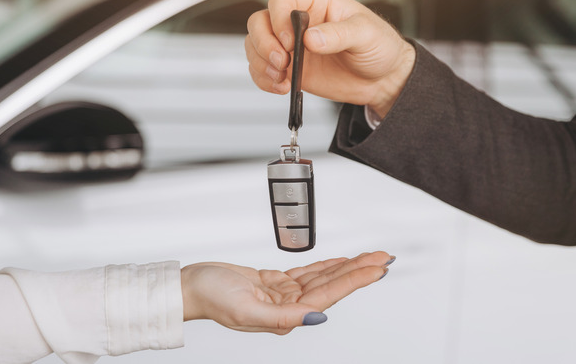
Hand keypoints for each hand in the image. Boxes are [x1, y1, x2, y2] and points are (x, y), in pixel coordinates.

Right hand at [181, 251, 392, 334]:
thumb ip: (284, 317)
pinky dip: (327, 266)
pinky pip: (308, 273)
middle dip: (360, 271)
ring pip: (324, 278)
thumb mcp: (247, 310)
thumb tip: (317, 316)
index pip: (329, 296)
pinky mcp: (275, 283)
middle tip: (384, 258)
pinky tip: (342, 262)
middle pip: (333, 286)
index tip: (377, 269)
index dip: (355, 281)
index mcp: (285, 318)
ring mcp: (283, 295)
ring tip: (371, 257)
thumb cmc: (212, 298)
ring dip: (347, 266)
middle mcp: (289, 308)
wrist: (191, 286)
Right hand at [245, 0, 415, 117]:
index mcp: (315, 3)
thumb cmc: (379, 47)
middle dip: (264, 44)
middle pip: (259, 23)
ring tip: (282, 78)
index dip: (279, 20)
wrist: (382, 79)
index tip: (291, 43)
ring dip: (261, 64)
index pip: (281, 1)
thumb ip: (339, 34)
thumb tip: (311, 38)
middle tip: (283, 63)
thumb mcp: (366, 34)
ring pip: (255, 46)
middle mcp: (297, 22)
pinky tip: (282, 87)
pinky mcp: (289, 69)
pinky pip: (262, 70)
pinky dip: (264, 80)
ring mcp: (290, 46)